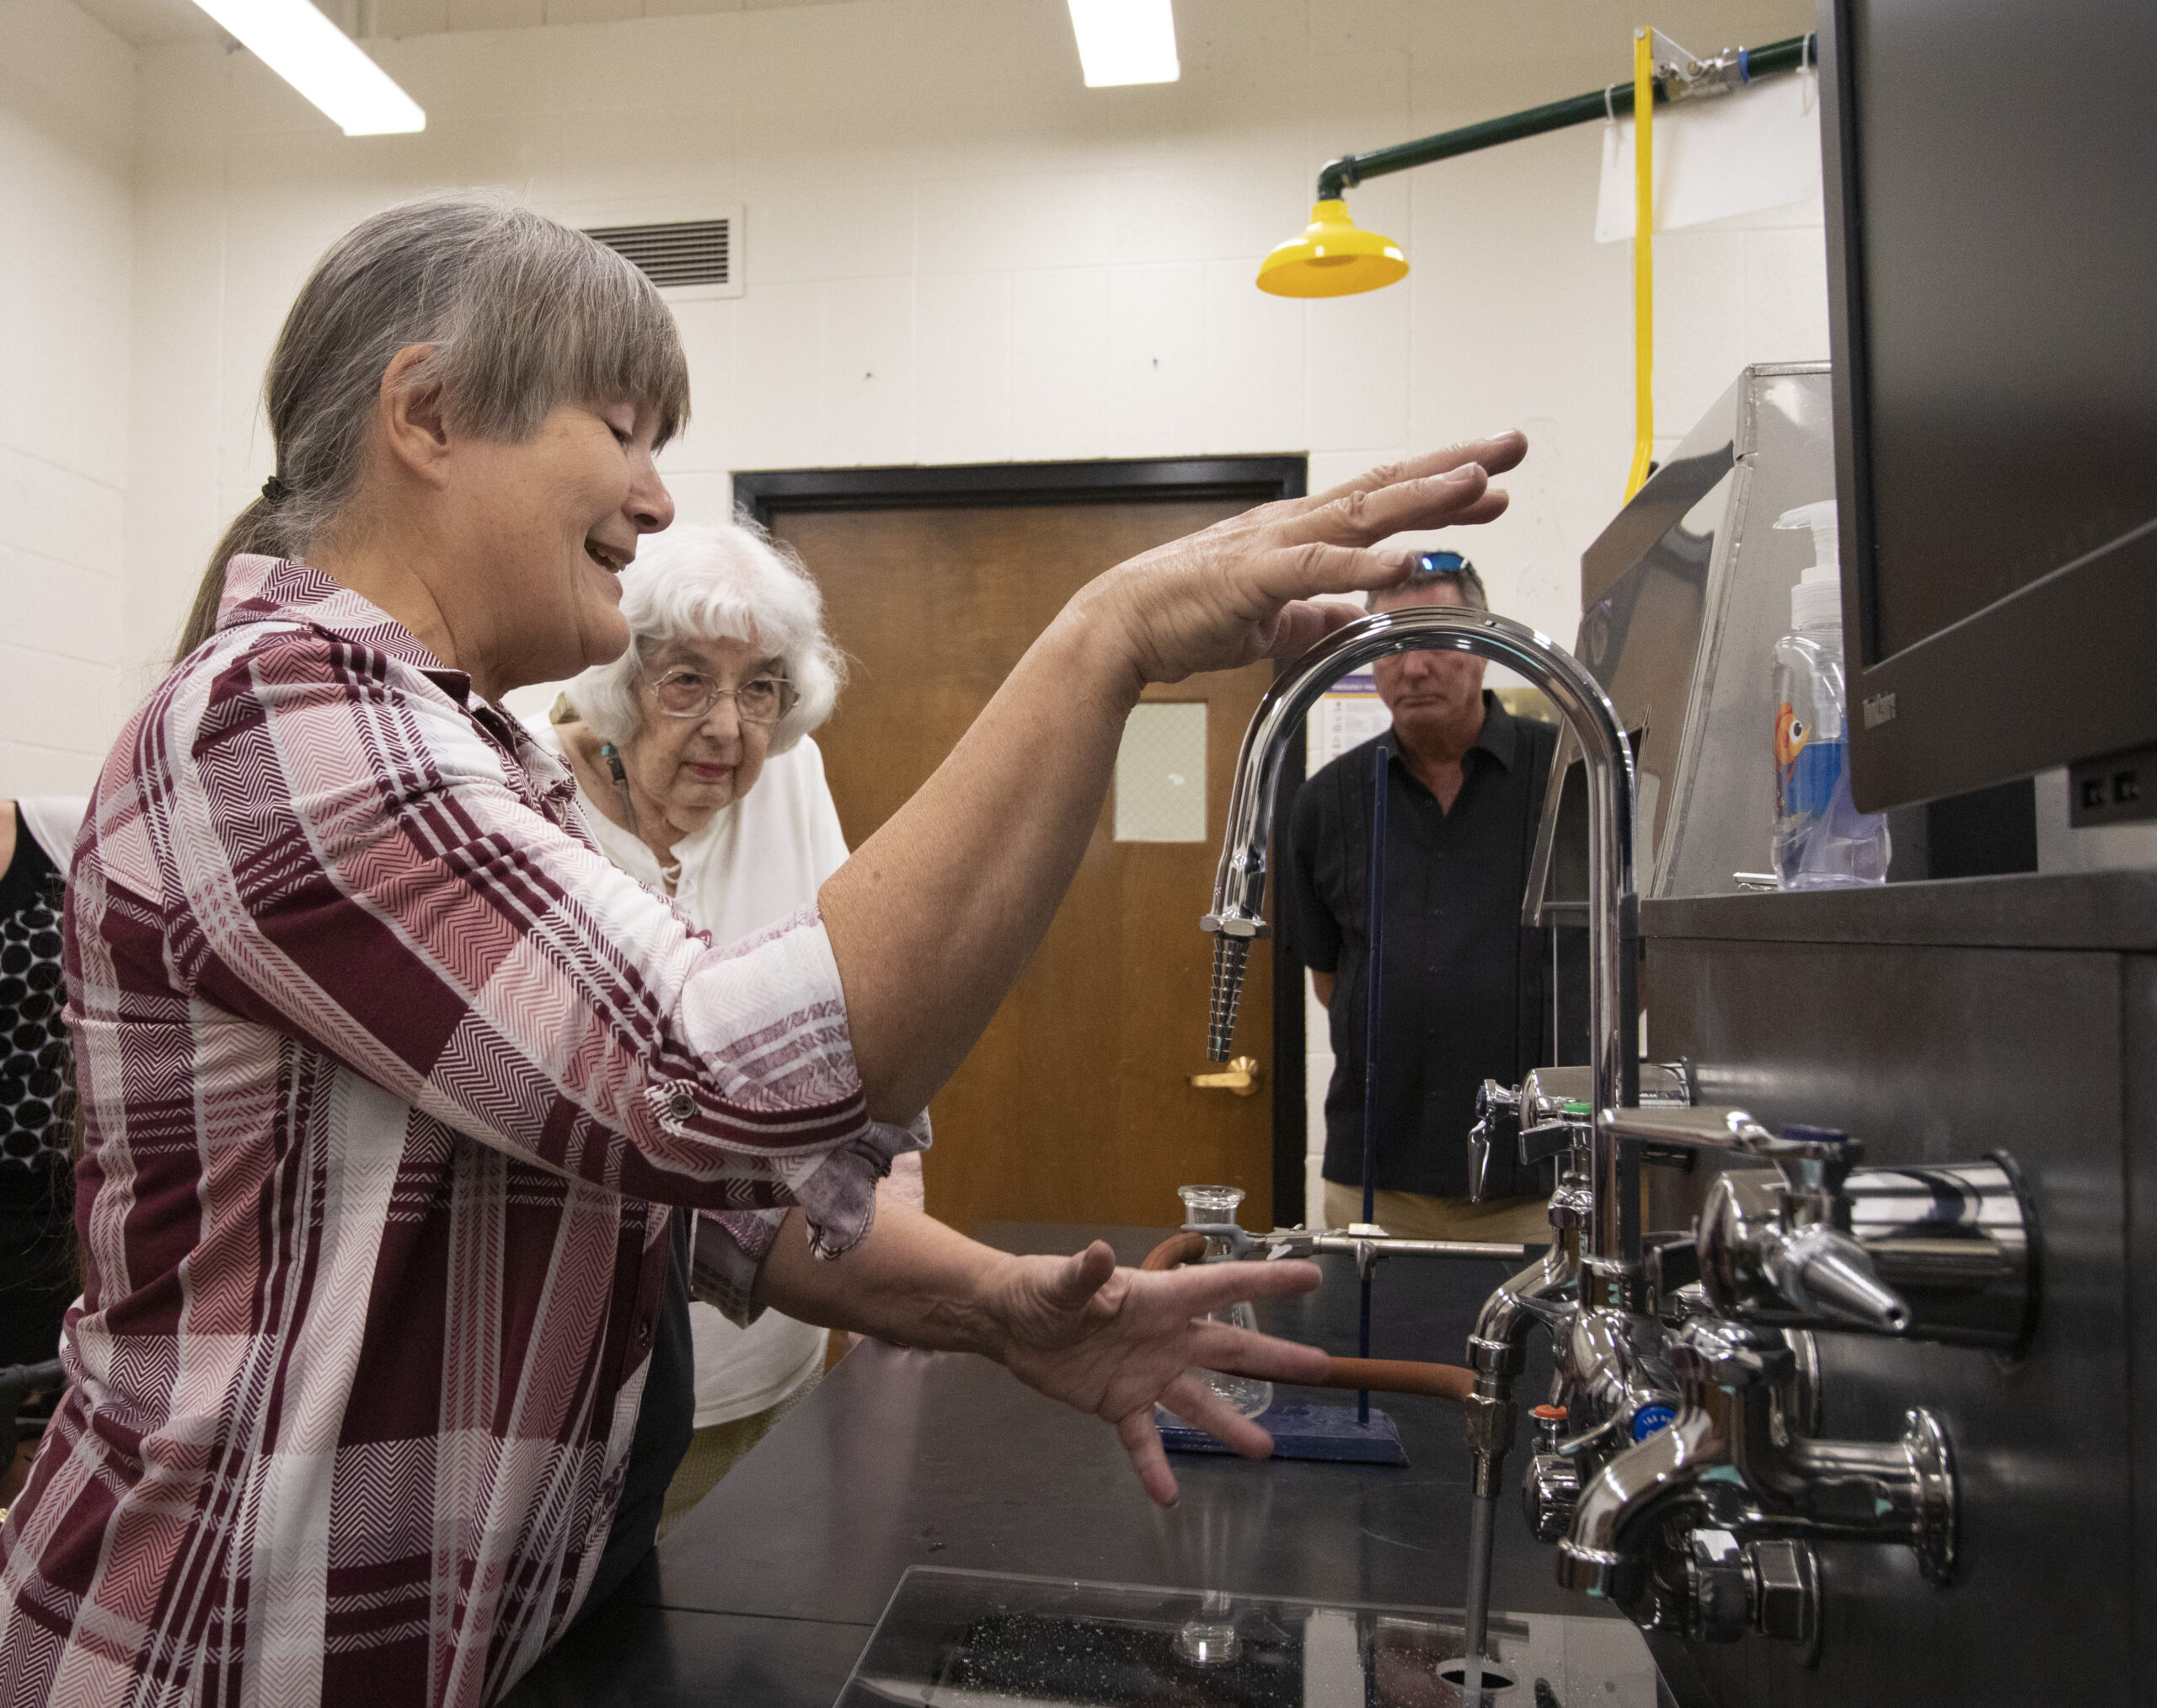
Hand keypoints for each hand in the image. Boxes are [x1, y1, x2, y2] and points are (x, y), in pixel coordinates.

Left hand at [985, 1241, 1329, 1505]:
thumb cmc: (1041, 1290)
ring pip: (1199, 1401)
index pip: (1222, 1286)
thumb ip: (1084, 1276)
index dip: (1268, 1281)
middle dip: (1275, 1358)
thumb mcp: (1061, 1282)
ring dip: (1230, 1425)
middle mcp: (1164, 1337)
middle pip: (1229, 1347)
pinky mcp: (1119, 1403)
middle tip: (1322, 1368)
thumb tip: (1099, 1255)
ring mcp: (1146, 1373)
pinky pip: (1144, 1439)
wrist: (1011, 1325)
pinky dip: (1155, 1467)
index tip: (1311, 1278)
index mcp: (1159, 1299)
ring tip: (1264, 1450)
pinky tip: (1168, 1496)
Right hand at [1076, 431, 1527, 687]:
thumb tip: (1359, 623)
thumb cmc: (1187, 617)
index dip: (1441, 489)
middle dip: (1454, 466)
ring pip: (1363, 511)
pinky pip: (1317, 566)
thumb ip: (1320, 617)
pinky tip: (1405, 558)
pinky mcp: (1254, 575)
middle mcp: (1297, 523)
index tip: (1492, 485)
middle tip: (1512, 446)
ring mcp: (1276, 544)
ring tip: (1478, 483)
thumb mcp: (1274, 622)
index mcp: (1303, 532)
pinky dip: (1363, 561)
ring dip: (1424, 496)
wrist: (1122, 627)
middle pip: (1389, 486)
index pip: (1385, 500)